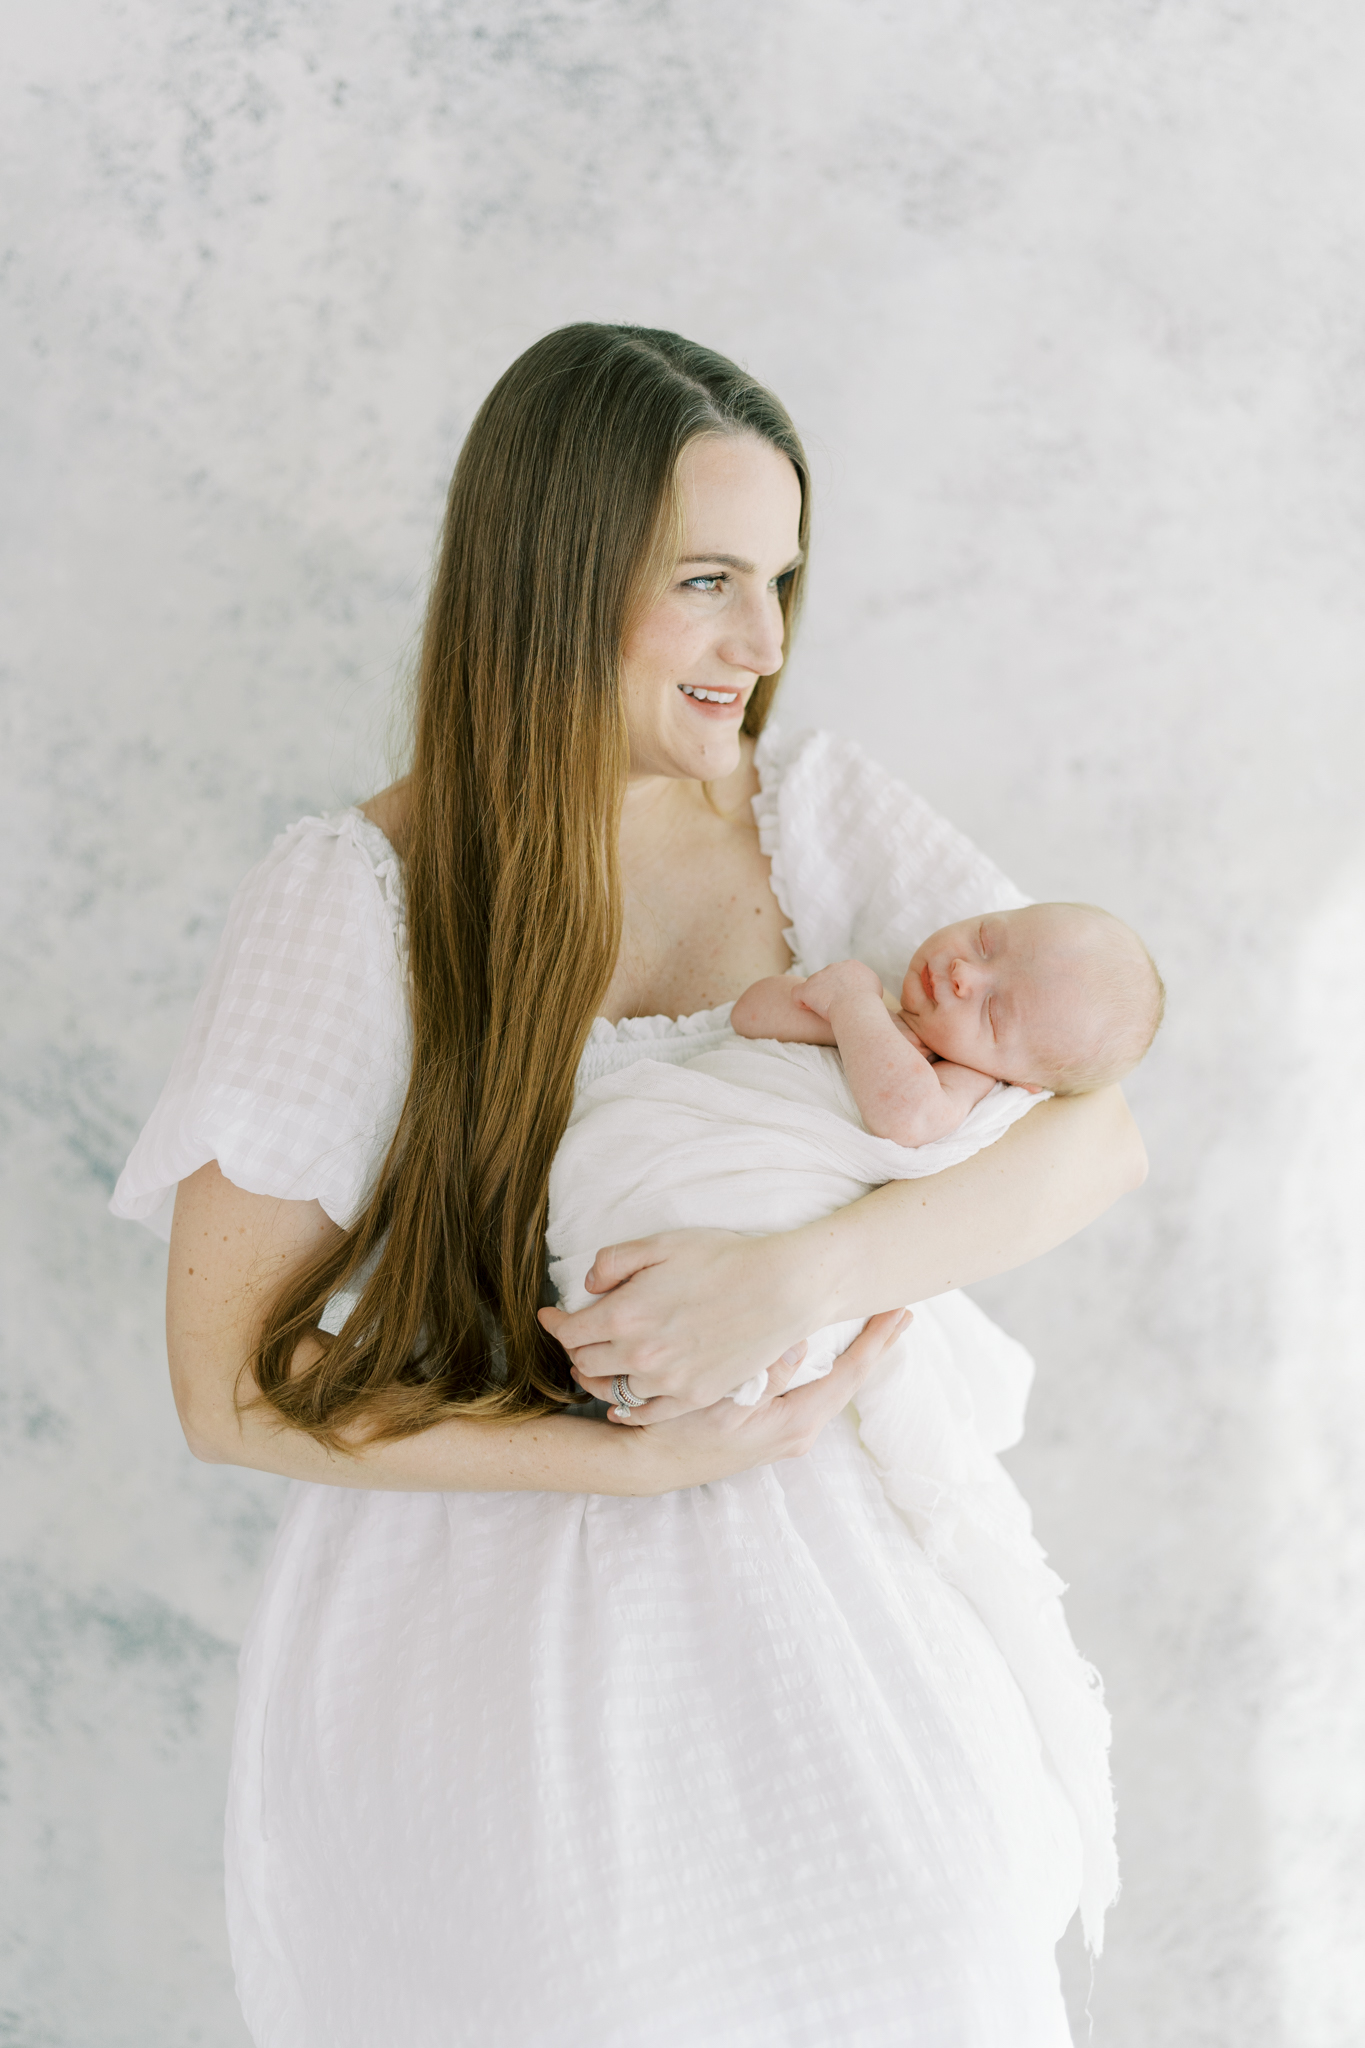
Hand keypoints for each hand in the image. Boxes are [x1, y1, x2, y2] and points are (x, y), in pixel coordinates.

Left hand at [538, 1227, 829, 1415]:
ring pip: (612, 1391)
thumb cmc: (723, 1259)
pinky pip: (647, 1414)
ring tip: (597, 1366)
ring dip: (598, 1379)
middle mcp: (639, 1355)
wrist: (782, 1289)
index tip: (550, 1314)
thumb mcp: (661, 1244)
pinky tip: (622, 1405)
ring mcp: (668, 1382)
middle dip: (576, 1348)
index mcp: (623, 1315)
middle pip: (586, 1363)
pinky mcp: (694, 1396)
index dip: (555, 1322)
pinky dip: (628, 1411)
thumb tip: (590, 1285)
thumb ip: (614, 1262)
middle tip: (578, 1336)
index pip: (570, 1331)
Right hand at [628, 1309, 911, 1489]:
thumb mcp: (720, 1404)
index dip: (875, 1342)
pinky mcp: (774, 1427)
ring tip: (874, 1326)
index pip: (848, 1376)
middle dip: (873, 1346)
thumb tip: (802, 1345)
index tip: (897, 1311)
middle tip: (899, 1312)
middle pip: (849, 1380)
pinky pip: (814, 1390)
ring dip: (854, 1354)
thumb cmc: (678, 1432)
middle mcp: (799, 1430)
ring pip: (833, 1385)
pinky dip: (830, 1365)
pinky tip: (832, 1349)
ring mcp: (788, 1431)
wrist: (648, 1462)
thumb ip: (764, 1377)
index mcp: (794, 1422)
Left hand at [795, 958, 884, 1023]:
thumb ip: (866, 984)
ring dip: (817, 998)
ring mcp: (818, 976)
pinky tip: (809, 1010)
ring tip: (826, 1011)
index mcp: (852, 965)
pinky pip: (798, 993)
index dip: (843, 989)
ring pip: (813, 986)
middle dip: (830, 992)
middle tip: (837, 1007)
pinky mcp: (807, 989)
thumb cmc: (870, 1003)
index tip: (848, 1001)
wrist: (857, 1006)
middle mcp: (834, 967)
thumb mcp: (876, 988)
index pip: (843, 975)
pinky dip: (802, 1002)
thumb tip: (863, 987)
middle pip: (827, 979)